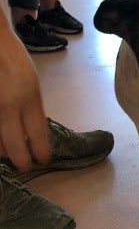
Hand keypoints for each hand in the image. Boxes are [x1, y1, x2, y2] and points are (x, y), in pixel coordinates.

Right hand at [0, 28, 49, 169]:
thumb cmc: (14, 62)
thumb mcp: (32, 84)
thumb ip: (32, 109)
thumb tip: (31, 134)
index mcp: (28, 97)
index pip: (37, 134)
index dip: (41, 151)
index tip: (44, 159)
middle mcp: (8, 106)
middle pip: (14, 146)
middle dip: (21, 161)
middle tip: (25, 165)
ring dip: (3, 151)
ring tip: (10, 152)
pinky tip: (1, 142)